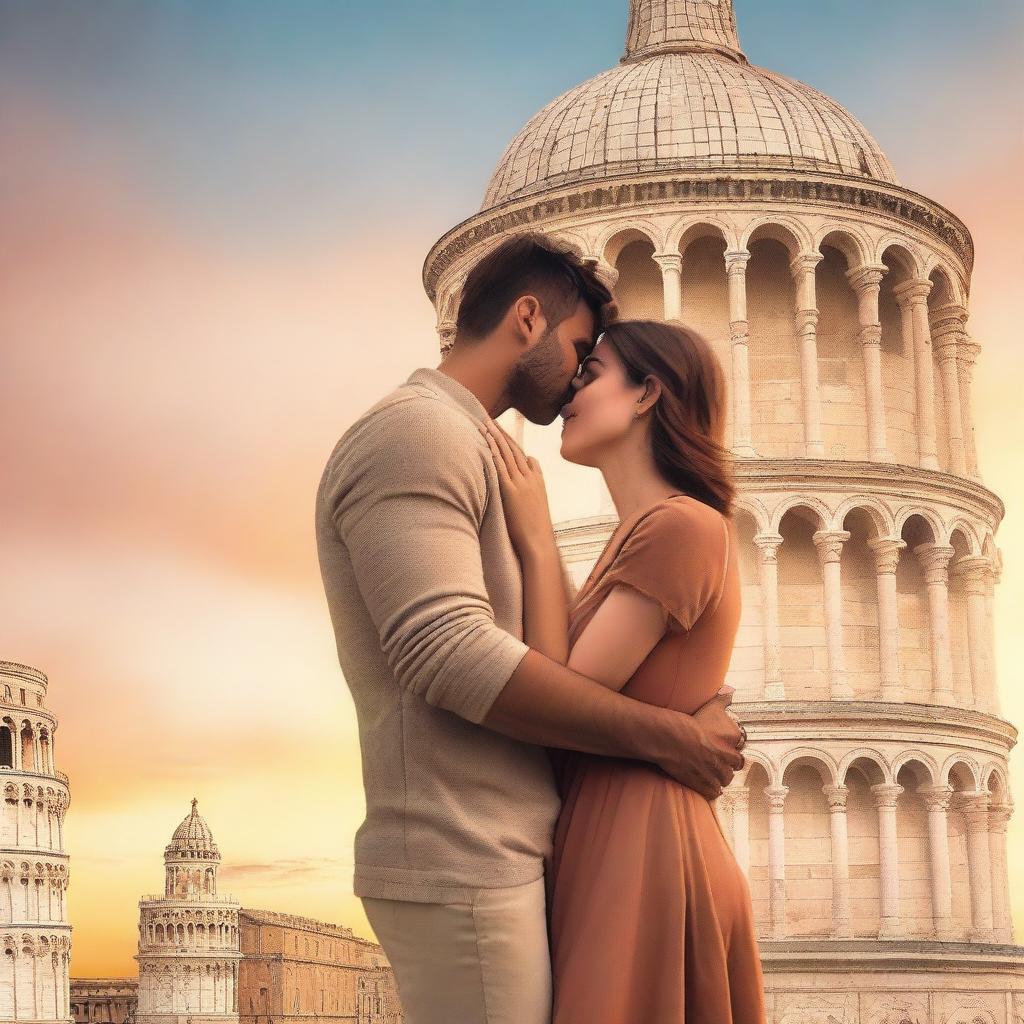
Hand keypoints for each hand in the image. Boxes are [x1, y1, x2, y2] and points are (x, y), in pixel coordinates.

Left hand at [478, 418, 554, 556]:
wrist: (539, 543)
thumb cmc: (536, 530)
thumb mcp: (538, 505)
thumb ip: (534, 488)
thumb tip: (529, 473)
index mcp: (538, 480)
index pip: (523, 455)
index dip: (511, 442)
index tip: (502, 431)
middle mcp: (531, 478)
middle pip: (514, 449)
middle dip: (501, 433)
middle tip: (490, 419)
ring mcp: (521, 483)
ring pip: (508, 454)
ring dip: (496, 437)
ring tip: (485, 423)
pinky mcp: (511, 491)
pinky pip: (502, 467)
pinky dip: (495, 452)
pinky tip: (487, 442)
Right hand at [655, 688, 745, 799]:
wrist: (673, 739)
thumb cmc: (691, 722)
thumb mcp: (711, 706)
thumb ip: (723, 698)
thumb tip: (730, 690)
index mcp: (733, 739)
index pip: (739, 746)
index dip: (731, 747)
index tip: (723, 746)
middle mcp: (729, 757)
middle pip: (736, 764)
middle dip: (728, 763)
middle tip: (718, 760)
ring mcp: (719, 772)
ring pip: (726, 779)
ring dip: (720, 776)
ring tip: (711, 772)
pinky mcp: (708, 785)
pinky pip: (714, 791)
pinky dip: (710, 789)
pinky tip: (704, 784)